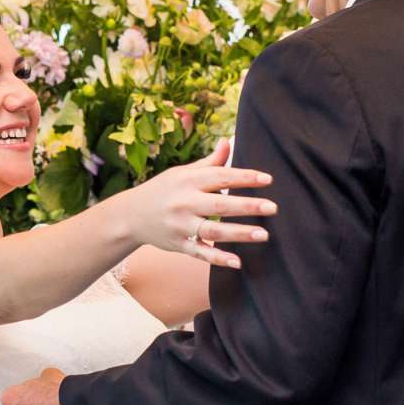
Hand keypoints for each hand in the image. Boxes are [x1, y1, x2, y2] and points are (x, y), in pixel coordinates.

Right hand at [115, 142, 274, 268]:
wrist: (130, 215)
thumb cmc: (163, 190)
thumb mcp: (182, 173)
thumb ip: (209, 162)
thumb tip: (228, 141)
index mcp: (187, 181)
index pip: (220, 177)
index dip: (245, 177)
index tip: (267, 179)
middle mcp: (184, 203)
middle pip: (220, 205)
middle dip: (247, 206)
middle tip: (273, 207)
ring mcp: (180, 226)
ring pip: (213, 231)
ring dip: (239, 234)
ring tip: (264, 234)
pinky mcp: (178, 245)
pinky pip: (199, 253)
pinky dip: (217, 258)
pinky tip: (237, 262)